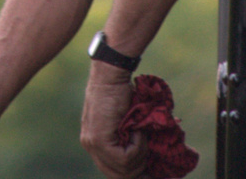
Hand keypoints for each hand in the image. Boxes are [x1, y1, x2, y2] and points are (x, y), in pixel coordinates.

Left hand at [80, 63, 146, 178]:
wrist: (111, 75)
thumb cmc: (121, 91)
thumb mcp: (125, 119)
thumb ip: (127, 136)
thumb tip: (150, 158)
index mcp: (94, 142)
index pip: (112, 170)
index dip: (133, 173)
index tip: (149, 174)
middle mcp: (90, 145)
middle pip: (116, 174)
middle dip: (139, 172)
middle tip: (155, 166)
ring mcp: (93, 144)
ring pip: (122, 168)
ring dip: (140, 154)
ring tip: (143, 134)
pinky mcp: (99, 140)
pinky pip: (125, 157)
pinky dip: (138, 146)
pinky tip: (138, 130)